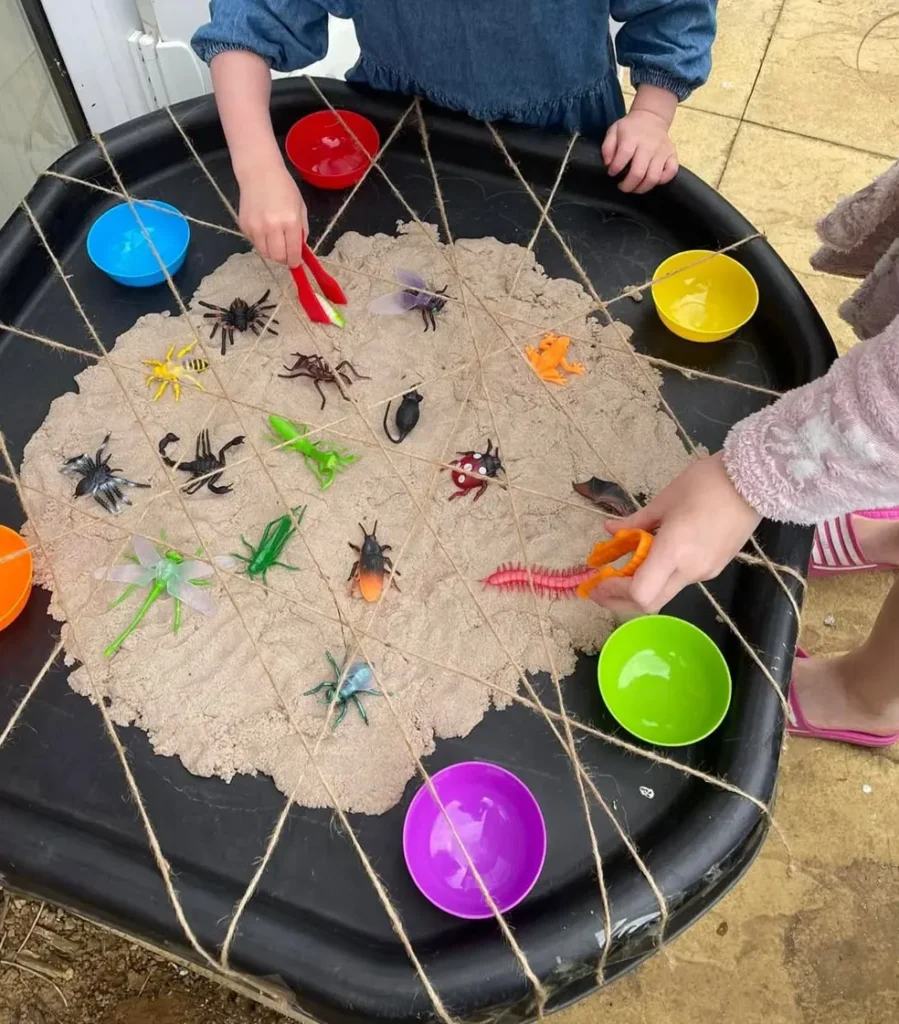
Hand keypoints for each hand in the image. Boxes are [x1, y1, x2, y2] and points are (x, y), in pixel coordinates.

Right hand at [237, 158, 308, 266]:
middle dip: (284, 259)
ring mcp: (256, 227)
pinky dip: (261, 242)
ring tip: (276, 241)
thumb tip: (300, 249)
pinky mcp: (244, 226)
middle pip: (277, 257)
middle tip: (286, 254)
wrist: (259, 172)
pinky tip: (264, 230)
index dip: (295, 261)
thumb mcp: (300, 207)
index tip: (296, 263)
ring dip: (272, 252)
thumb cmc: (283, 187)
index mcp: (290, 221)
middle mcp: (272, 227)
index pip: (293, 252)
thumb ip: (302, 230)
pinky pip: (254, 243)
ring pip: (265, 253)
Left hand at [588, 453, 761, 615]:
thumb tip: (610, 530)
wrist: (755, 481)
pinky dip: (661, 576)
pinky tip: (653, 558)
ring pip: (666, 592)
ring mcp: (706, 572)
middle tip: (601, 587)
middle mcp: (690, 569)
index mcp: (674, 551)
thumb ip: (635, 522)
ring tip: (623, 568)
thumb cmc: (707, 483)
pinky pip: (682, 579)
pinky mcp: (716, 567)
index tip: (597, 583)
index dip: (614, 594)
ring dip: (641, 587)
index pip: (640, 594)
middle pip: (650, 604)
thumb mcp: (664, 500)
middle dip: (620, 599)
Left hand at [602, 84, 678, 193]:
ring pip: (654, 177)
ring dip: (642, 188)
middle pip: (639, 172)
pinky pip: (670, 172)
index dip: (615, 169)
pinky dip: (662, 181)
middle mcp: (649, 145)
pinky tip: (651, 180)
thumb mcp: (614, 131)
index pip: (624, 156)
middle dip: (627, 186)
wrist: (651, 117)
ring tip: (634, 188)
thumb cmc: (630, 128)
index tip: (611, 173)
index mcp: (632, 138)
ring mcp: (663, 151)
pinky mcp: (672, 155)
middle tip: (622, 187)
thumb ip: (607, 147)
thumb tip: (608, 164)